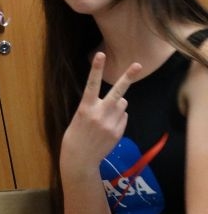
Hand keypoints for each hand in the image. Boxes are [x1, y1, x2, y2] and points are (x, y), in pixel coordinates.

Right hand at [60, 52, 140, 171]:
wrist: (79, 159)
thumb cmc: (76, 136)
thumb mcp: (79, 119)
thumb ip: (97, 107)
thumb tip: (121, 100)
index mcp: (85, 108)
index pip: (91, 84)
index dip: (96, 68)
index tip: (100, 54)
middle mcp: (99, 114)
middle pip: (117, 92)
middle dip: (128, 77)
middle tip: (138, 64)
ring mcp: (110, 123)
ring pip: (122, 104)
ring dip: (118, 106)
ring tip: (106, 117)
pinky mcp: (118, 131)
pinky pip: (124, 117)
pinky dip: (119, 119)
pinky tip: (108, 128)